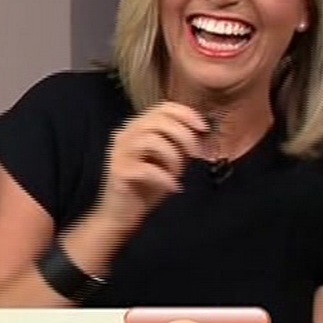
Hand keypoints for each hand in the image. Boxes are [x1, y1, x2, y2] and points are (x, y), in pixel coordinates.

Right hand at [94, 101, 208, 233]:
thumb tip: (202, 133)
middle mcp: (125, 134)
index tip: (204, 128)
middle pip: (158, 120)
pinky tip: (174, 187)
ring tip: (179, 173)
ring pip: (151, 139)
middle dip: (184, 135)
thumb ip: (180, 145)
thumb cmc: (148, 187)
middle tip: (196, 155)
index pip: (163, 107)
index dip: (186, 113)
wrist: (122, 215)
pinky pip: (146, 168)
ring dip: (173, 156)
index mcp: (137, 127)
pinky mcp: (118, 171)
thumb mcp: (169, 161)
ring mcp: (119, 152)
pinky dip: (165, 177)